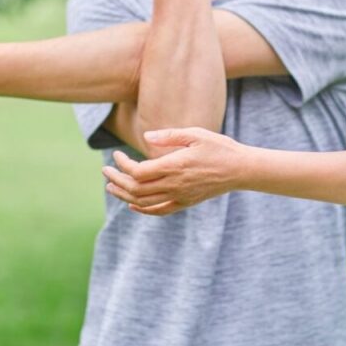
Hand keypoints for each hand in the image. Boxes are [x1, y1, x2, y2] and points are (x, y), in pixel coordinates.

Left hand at [102, 128, 244, 215]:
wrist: (241, 170)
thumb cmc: (219, 148)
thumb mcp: (195, 134)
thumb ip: (169, 135)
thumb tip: (146, 137)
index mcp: (174, 166)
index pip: (138, 172)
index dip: (122, 165)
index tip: (117, 155)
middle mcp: (174, 184)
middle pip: (135, 188)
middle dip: (116, 180)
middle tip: (105, 171)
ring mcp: (180, 196)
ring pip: (143, 202)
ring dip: (124, 195)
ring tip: (111, 187)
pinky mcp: (186, 202)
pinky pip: (159, 211)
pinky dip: (142, 210)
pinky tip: (132, 205)